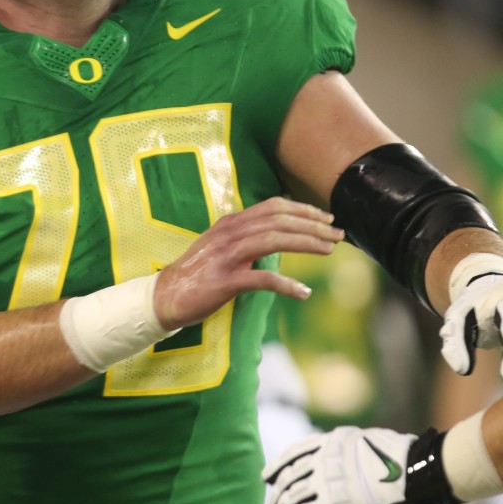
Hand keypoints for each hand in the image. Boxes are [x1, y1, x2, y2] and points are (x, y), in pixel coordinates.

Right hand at [153, 197, 342, 329]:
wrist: (164, 296)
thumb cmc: (196, 274)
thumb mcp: (220, 246)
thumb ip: (245, 237)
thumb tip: (277, 236)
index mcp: (231, 223)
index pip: (273, 207)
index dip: (303, 210)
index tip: (326, 217)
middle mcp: (230, 233)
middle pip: (279, 220)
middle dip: (313, 225)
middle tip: (338, 234)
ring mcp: (227, 255)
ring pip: (274, 240)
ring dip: (307, 243)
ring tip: (329, 249)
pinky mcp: (226, 281)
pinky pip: (262, 279)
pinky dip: (286, 284)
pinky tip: (303, 292)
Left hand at [264, 426, 457, 503]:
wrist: (413, 472)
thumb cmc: (401, 459)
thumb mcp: (367, 444)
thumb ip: (347, 454)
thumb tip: (338, 467)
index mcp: (333, 441)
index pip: (297, 451)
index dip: (279, 464)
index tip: (268, 474)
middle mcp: (325, 459)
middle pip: (291, 474)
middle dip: (279, 489)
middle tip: (272, 501)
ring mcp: (326, 482)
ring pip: (292, 496)